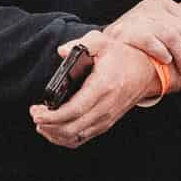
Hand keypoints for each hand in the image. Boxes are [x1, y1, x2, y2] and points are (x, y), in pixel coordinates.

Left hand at [30, 34, 159, 147]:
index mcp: (102, 87)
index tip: (36, 111)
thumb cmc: (121, 56)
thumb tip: (61, 51)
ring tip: (40, 122)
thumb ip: (82, 43)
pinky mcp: (105, 124)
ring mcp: (106, 118)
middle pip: (72, 128)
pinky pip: (82, 138)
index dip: (52, 116)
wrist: (145, 70)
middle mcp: (105, 107)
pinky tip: (53, 130)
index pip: (74, 110)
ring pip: (76, 137)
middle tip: (34, 114)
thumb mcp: (103, 42)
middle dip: (48, 125)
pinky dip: (65, 138)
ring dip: (54, 134)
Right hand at [102, 0, 180, 83]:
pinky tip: (167, 62)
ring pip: (173, 36)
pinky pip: (153, 42)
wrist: (106, 46)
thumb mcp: (160, 21)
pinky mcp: (126, 31)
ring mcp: (137, 18)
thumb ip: (180, 14)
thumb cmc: (139, 36)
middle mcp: (150, 6)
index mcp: (160, 1)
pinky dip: (162, 53)